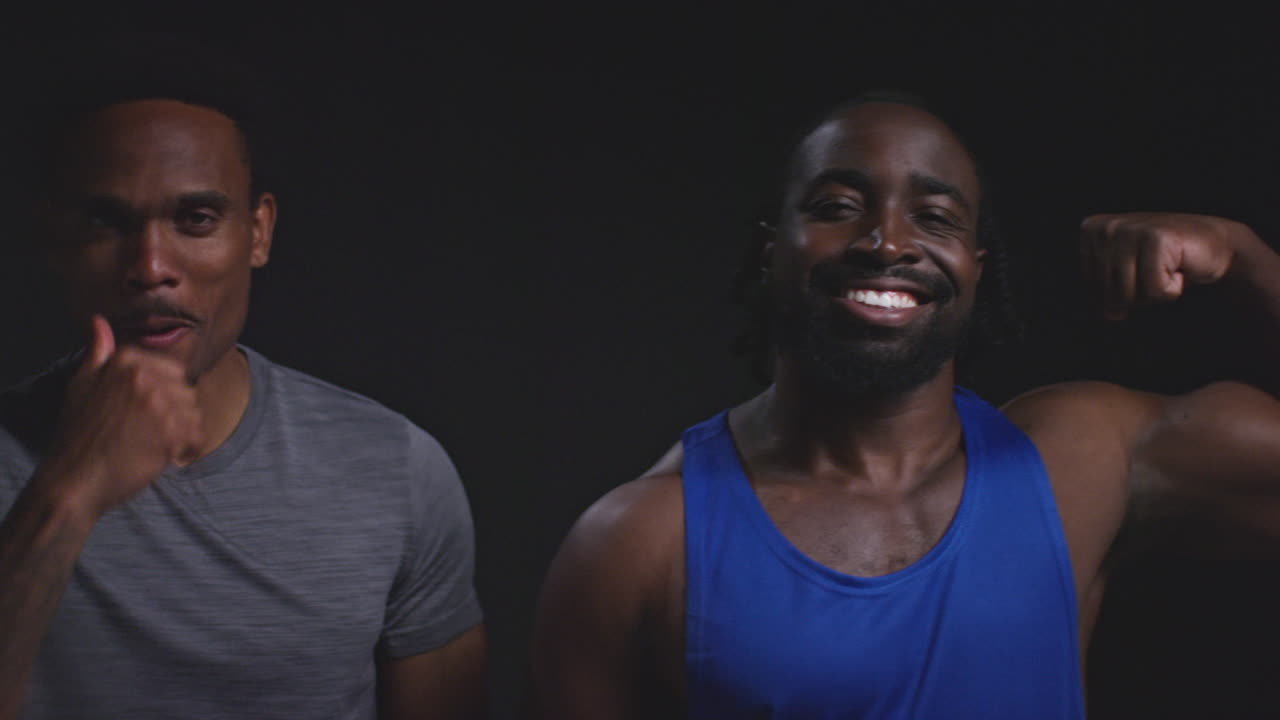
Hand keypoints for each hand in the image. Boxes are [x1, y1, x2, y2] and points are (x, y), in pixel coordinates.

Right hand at [36, 315, 201, 517]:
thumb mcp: (80, 385)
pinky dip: (188, 450)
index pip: (173, 370)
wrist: (73, 480)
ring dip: (184, 432)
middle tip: (155, 433)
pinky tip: (170, 457)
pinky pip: (197, 437)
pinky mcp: (170, 434)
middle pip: (187, 392)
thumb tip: (99, 321)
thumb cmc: (76, 434)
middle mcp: (145, 378)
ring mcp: (159, 405)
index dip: (166, 394)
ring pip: (194, 414)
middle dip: (177, 413)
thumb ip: (98, 353)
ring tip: (160, 446)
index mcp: (126, 362)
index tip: (151, 412)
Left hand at [1079, 212, 1248, 319]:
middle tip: (1157, 272)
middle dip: (1138, 294)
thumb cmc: (1165, 263)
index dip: (1119, 291)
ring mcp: (1130, 229)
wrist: (1213, 245)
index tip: (1139, 270)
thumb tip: (1109, 316)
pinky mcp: (1156, 238)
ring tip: (1168, 269)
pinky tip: (1180, 268)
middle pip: (1109, 292)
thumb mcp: (1126, 278)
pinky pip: (1155, 291)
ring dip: (1155, 293)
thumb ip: (1108, 296)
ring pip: (1128, 294)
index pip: (1091, 287)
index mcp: (1091, 231)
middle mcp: (1107, 227)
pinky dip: (1172, 290)